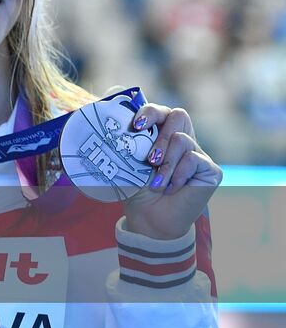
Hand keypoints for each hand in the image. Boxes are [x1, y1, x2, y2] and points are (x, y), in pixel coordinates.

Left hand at [121, 103, 222, 240]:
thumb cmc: (137, 188)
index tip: (136, 126)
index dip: (151, 112)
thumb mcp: (129, 160)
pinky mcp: (211, 170)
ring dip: (166, 163)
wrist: (148, 217)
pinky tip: (171, 188)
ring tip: (157, 182)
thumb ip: (130, 140)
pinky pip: (194, 160)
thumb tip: (115, 118)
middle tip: (149, 159)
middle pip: (179, 115)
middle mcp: (183, 140)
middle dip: (160, 136)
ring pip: (182, 140)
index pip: (162, 111)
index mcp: (162, 134)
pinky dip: (178, 175)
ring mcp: (198, 154)